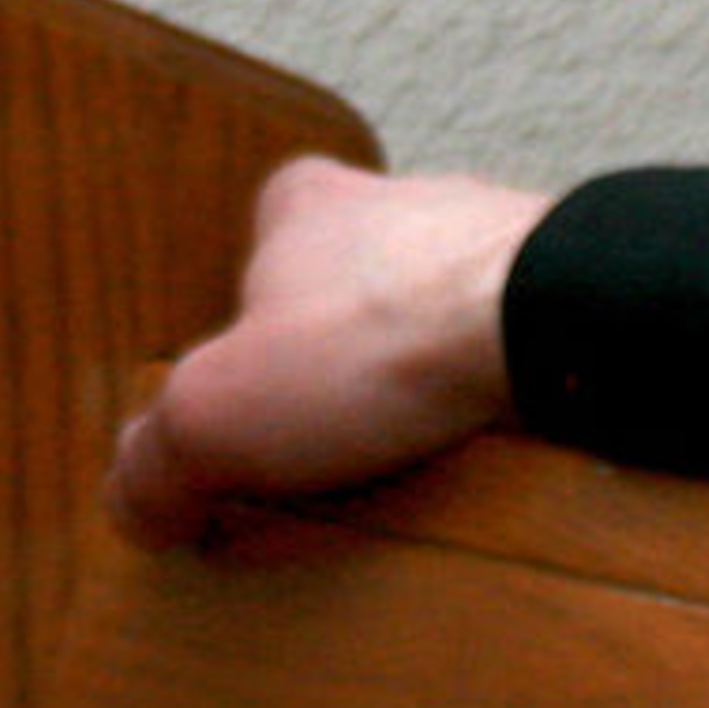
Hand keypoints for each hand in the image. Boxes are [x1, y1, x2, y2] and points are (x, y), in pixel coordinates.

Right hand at [106, 156, 551, 547]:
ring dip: (419, 385)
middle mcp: (409, 204)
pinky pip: (510, 352)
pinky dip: (491, 401)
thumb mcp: (213, 414)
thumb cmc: (379, 340)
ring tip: (402, 468)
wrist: (557, 319)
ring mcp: (497, 241)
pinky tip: (480, 459)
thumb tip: (143, 502)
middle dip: (335, 362)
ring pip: (437, 318)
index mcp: (312, 207)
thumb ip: (154, 460)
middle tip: (318, 447)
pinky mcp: (565, 291)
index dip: (242, 318)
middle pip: (351, 285)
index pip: (260, 238)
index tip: (240, 389)